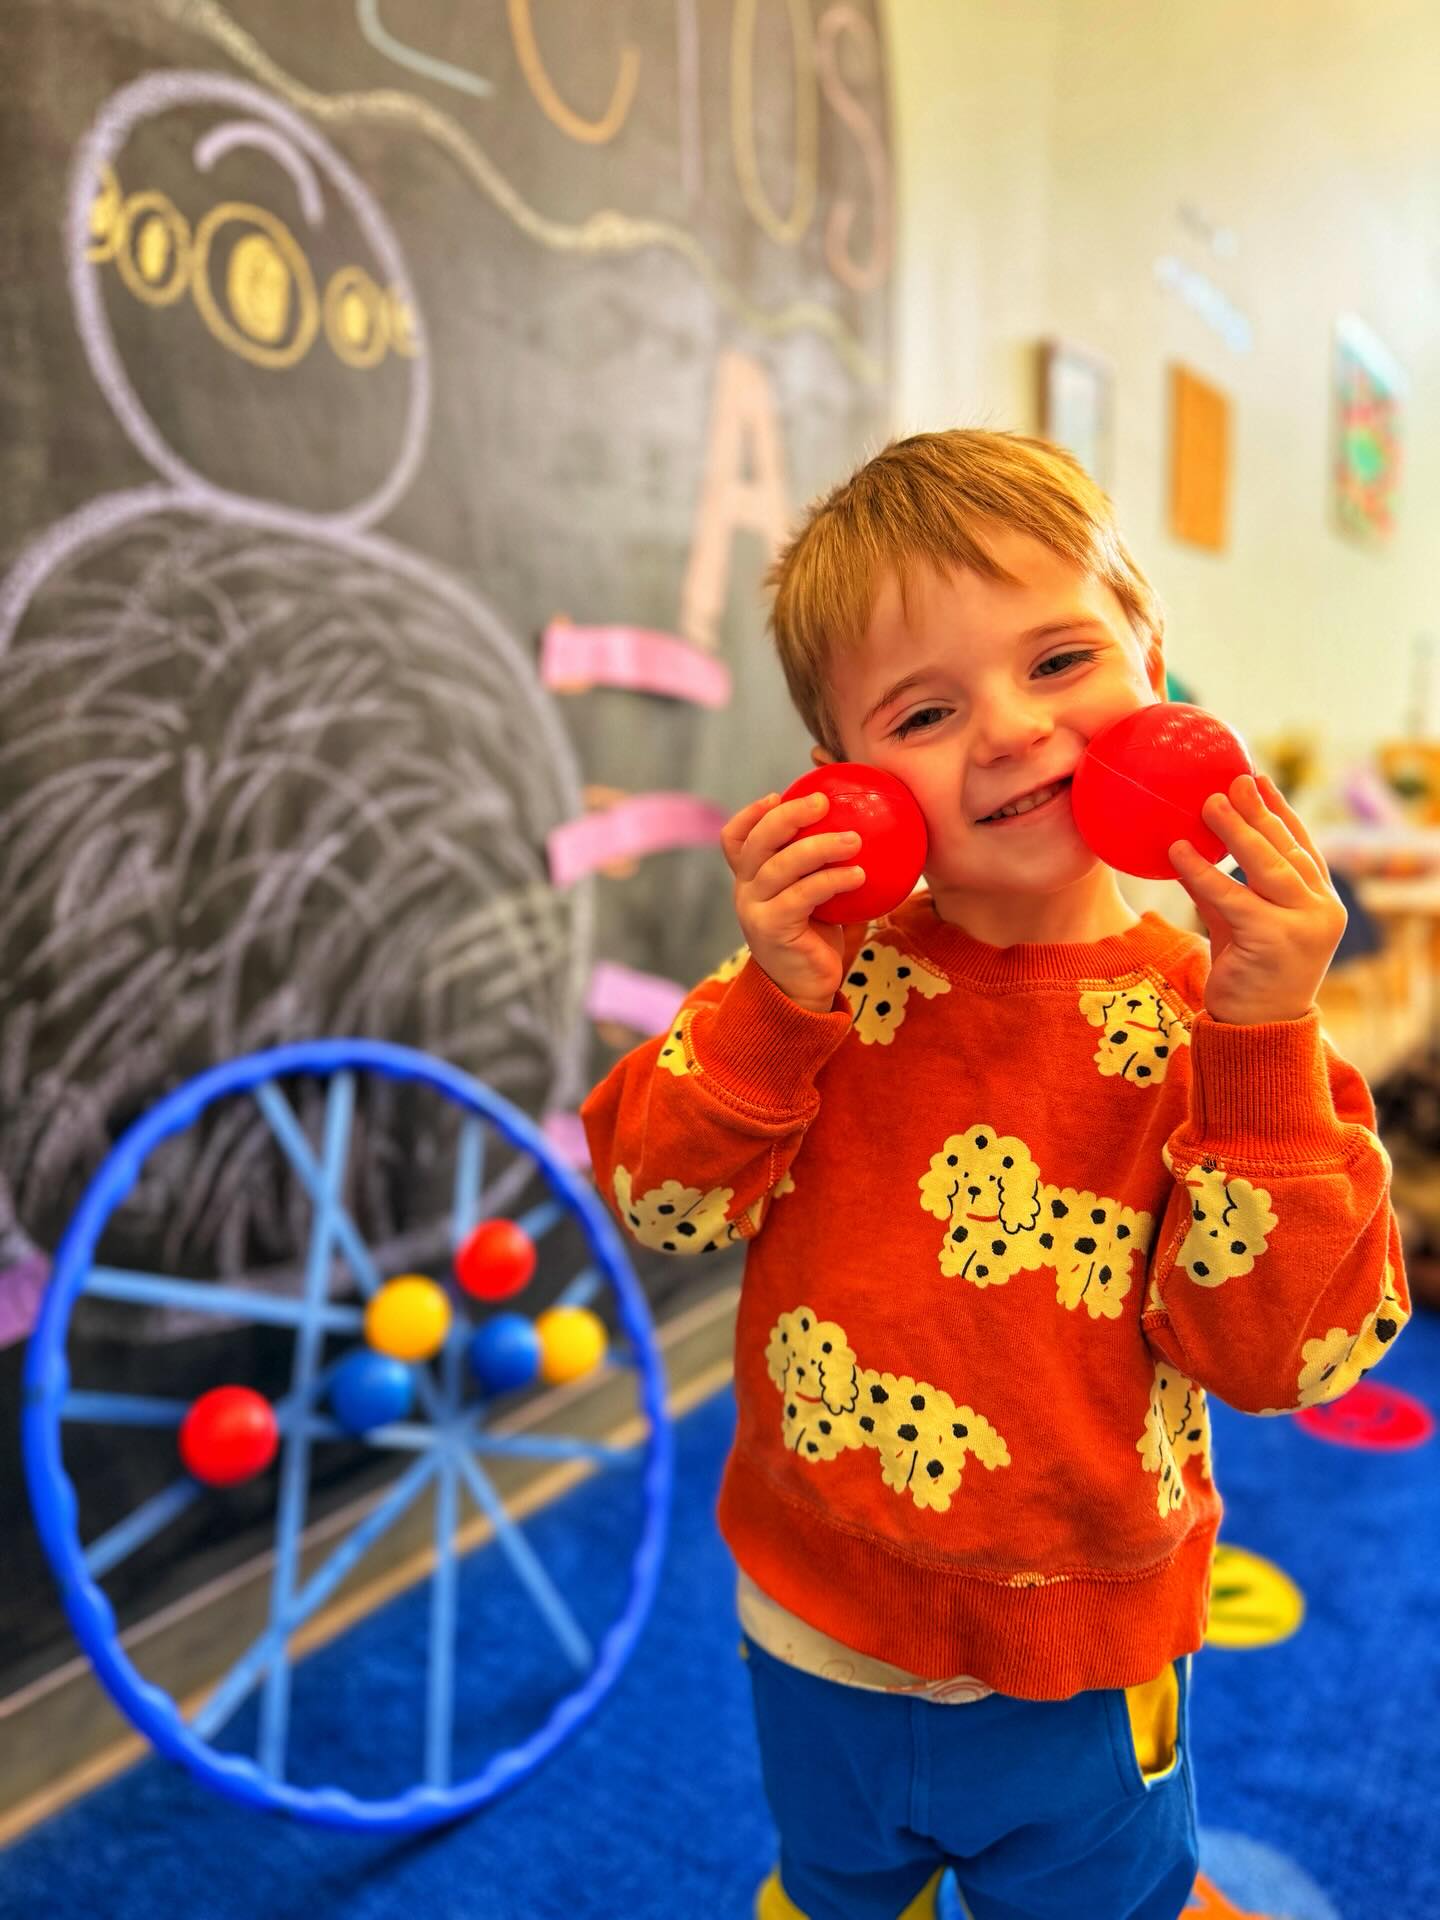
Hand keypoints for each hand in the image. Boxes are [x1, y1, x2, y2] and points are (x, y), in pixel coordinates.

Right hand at [720, 790, 866, 1011]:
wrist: (804, 989)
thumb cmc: (815, 938)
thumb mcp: (814, 896)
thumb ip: (820, 865)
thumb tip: (861, 825)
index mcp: (751, 879)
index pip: (734, 839)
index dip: (750, 814)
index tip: (778, 795)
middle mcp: (746, 890)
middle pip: (756, 841)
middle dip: (788, 815)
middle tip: (823, 803)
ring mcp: (754, 909)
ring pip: (781, 865)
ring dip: (820, 846)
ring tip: (855, 840)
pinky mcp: (771, 928)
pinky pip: (802, 895)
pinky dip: (832, 880)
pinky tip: (859, 876)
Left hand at [1168, 773, 1347, 1023]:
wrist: (1256, 1028)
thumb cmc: (1247, 972)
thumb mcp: (1237, 920)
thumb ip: (1224, 887)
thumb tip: (1189, 843)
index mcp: (1320, 902)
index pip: (1302, 846)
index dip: (1280, 811)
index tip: (1259, 779)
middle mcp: (1321, 911)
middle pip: (1285, 850)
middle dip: (1257, 812)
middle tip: (1232, 781)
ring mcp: (1304, 925)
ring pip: (1267, 866)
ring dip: (1236, 830)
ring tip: (1207, 802)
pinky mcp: (1275, 940)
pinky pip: (1232, 897)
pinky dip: (1203, 873)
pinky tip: (1179, 851)